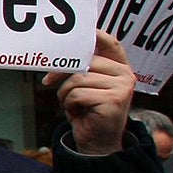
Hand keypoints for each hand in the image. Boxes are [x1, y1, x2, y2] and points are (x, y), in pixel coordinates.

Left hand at [43, 30, 133, 156]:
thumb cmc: (86, 111)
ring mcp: (122, 87)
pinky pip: (77, 94)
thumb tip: (59, 52)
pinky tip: (77, 112)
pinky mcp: (114, 100)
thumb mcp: (84, 86)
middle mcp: (125, 74)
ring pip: (78, 79)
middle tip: (48, 82)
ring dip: (64, 94)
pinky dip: (69, 104)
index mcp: (119, 68)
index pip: (110, 44)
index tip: (80, 30)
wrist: (96, 141)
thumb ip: (80, 68)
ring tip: (71, 104)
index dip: (96, 35)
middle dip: (61, 72)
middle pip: (85, 61)